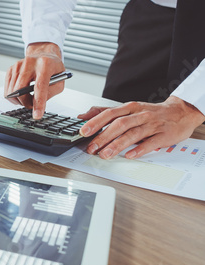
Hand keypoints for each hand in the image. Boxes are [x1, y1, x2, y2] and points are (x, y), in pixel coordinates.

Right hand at [4, 42, 64, 118]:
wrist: (43, 54)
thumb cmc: (52, 69)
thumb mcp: (60, 81)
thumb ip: (51, 93)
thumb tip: (38, 104)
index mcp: (45, 65)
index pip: (40, 86)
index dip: (38, 103)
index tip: (37, 115)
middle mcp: (30, 63)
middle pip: (21, 90)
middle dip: (26, 103)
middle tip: (32, 105)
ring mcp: (18, 65)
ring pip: (12, 91)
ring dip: (20, 100)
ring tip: (28, 97)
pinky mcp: (11, 69)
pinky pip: (7, 89)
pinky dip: (13, 96)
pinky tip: (21, 93)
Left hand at [78, 96, 204, 159]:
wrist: (181, 112)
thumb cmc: (150, 112)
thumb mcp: (128, 109)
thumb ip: (105, 112)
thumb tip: (83, 116)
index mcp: (130, 108)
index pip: (110, 113)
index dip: (96, 122)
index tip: (83, 131)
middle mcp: (140, 115)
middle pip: (119, 124)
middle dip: (104, 136)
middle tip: (92, 147)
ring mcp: (152, 125)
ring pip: (133, 134)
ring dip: (117, 145)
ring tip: (105, 154)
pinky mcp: (163, 135)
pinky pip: (150, 143)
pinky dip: (139, 149)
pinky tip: (129, 155)